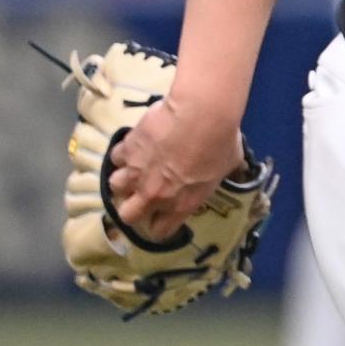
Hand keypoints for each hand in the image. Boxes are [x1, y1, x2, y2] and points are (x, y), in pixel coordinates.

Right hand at [106, 93, 244, 240]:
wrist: (201, 114)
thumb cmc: (221, 141)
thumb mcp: (228, 165)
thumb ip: (219, 174)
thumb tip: (228, 170)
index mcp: (181, 204)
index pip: (160, 231)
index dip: (159, 226)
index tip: (161, 218)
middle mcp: (154, 194)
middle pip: (127, 215)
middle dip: (132, 208)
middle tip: (141, 195)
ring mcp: (136, 172)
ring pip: (115, 187)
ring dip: (125, 179)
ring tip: (136, 169)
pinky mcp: (127, 149)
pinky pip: (117, 157)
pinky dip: (124, 152)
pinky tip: (135, 145)